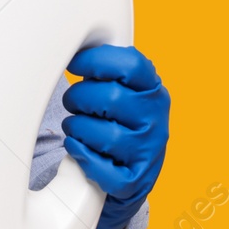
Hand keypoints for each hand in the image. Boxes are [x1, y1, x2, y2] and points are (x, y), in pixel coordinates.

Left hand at [62, 44, 169, 228]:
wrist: (132, 173)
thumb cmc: (119, 122)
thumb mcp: (123, 91)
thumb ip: (106, 71)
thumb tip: (72, 47)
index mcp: (153, 90)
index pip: (131, 65)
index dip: (96, 61)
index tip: (76, 64)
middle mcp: (156, 120)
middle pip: (110, 98)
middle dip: (80, 98)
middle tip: (74, 103)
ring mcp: (148, 152)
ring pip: (104, 134)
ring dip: (77, 129)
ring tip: (76, 128)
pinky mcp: (135, 181)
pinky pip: (102, 169)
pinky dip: (81, 157)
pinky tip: (78, 149)